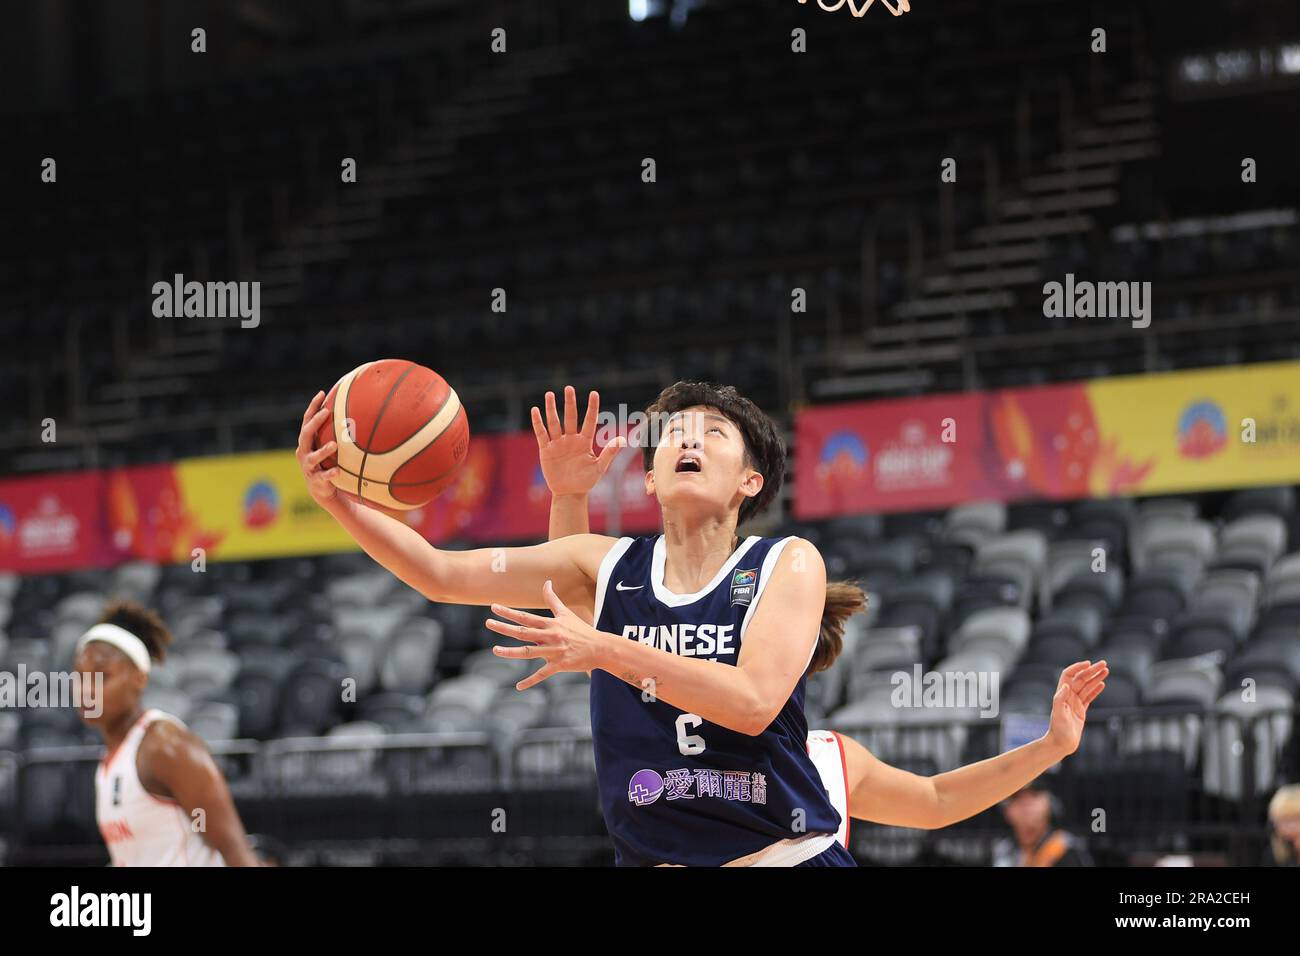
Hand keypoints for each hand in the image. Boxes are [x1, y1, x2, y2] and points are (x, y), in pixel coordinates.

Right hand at [297, 390, 340, 506]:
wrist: (321, 489)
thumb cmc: (327, 462)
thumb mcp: (328, 445)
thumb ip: (335, 431)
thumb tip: (355, 410)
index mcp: (306, 441)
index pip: (307, 420)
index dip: (312, 407)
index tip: (322, 393)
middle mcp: (304, 451)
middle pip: (306, 434)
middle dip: (315, 422)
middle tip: (326, 412)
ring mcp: (308, 466)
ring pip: (313, 457)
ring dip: (323, 450)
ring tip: (334, 444)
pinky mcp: (315, 480)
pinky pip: (323, 476)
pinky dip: (330, 473)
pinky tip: (338, 470)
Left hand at [486, 580, 605, 689]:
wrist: (600, 648)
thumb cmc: (581, 630)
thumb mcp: (566, 613)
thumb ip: (553, 599)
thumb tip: (547, 582)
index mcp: (551, 624)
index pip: (526, 617)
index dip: (509, 612)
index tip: (494, 607)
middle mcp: (550, 636)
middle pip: (523, 632)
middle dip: (504, 627)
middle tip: (488, 623)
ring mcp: (554, 652)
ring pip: (528, 652)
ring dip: (511, 652)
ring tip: (495, 650)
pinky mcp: (559, 665)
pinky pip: (542, 674)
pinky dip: (530, 681)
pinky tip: (518, 686)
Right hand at [532, 386, 626, 497]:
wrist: (570, 493)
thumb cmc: (586, 481)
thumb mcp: (599, 467)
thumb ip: (609, 453)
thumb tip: (623, 439)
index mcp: (585, 441)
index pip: (589, 420)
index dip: (592, 407)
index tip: (594, 393)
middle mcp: (571, 439)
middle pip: (570, 417)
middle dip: (569, 403)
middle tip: (569, 388)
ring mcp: (558, 443)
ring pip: (554, 422)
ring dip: (551, 409)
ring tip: (549, 394)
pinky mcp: (546, 450)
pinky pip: (541, 434)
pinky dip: (538, 422)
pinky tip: (535, 410)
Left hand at [1043, 660, 1107, 756]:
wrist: (1061, 744)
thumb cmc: (1058, 730)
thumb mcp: (1058, 715)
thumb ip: (1060, 699)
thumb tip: (1066, 686)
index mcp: (1062, 694)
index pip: (1069, 675)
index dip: (1077, 668)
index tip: (1088, 663)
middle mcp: (1068, 697)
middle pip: (1081, 679)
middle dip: (1092, 671)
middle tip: (1104, 664)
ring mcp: (1075, 703)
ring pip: (1087, 687)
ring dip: (1096, 678)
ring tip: (1106, 671)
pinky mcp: (1081, 711)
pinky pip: (1089, 697)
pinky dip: (1096, 690)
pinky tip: (1102, 684)